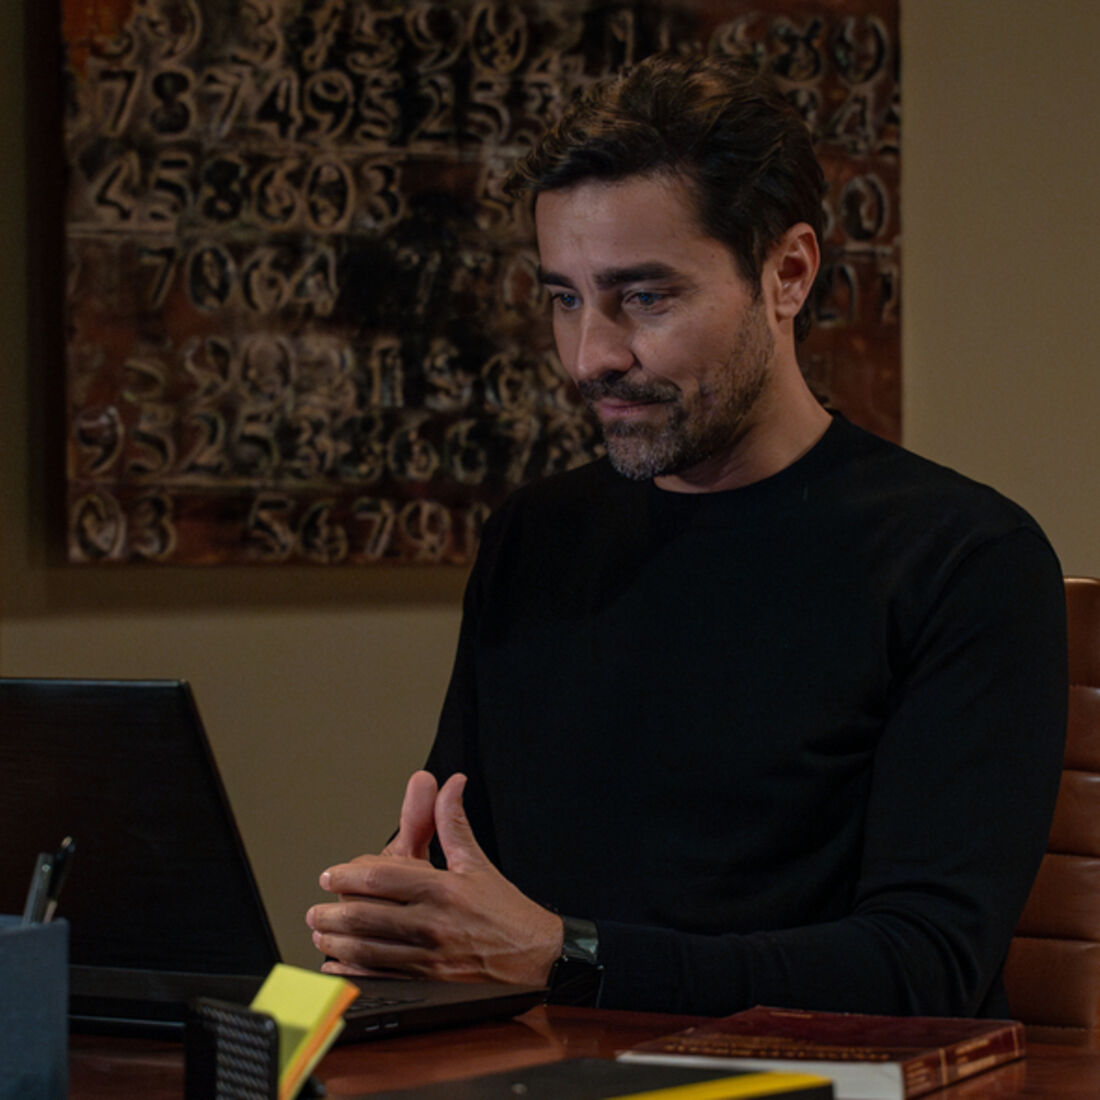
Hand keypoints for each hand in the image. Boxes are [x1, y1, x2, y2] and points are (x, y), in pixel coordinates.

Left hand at [306, 772, 562, 985]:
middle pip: (366, 915)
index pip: (381, 876)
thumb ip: (452, 822)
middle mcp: (432, 923)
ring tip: (322, 932)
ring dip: (336, 940)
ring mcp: (428, 957)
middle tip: (316, 908)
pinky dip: (352, 971)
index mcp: (442, 888)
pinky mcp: (428, 984)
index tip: (331, 875)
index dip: (348, 874)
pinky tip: (338, 963)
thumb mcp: (476, 861)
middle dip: (332, 912)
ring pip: (367, 949)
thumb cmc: (506, 911)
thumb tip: (447, 784)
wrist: (537, 958)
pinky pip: (379, 979)